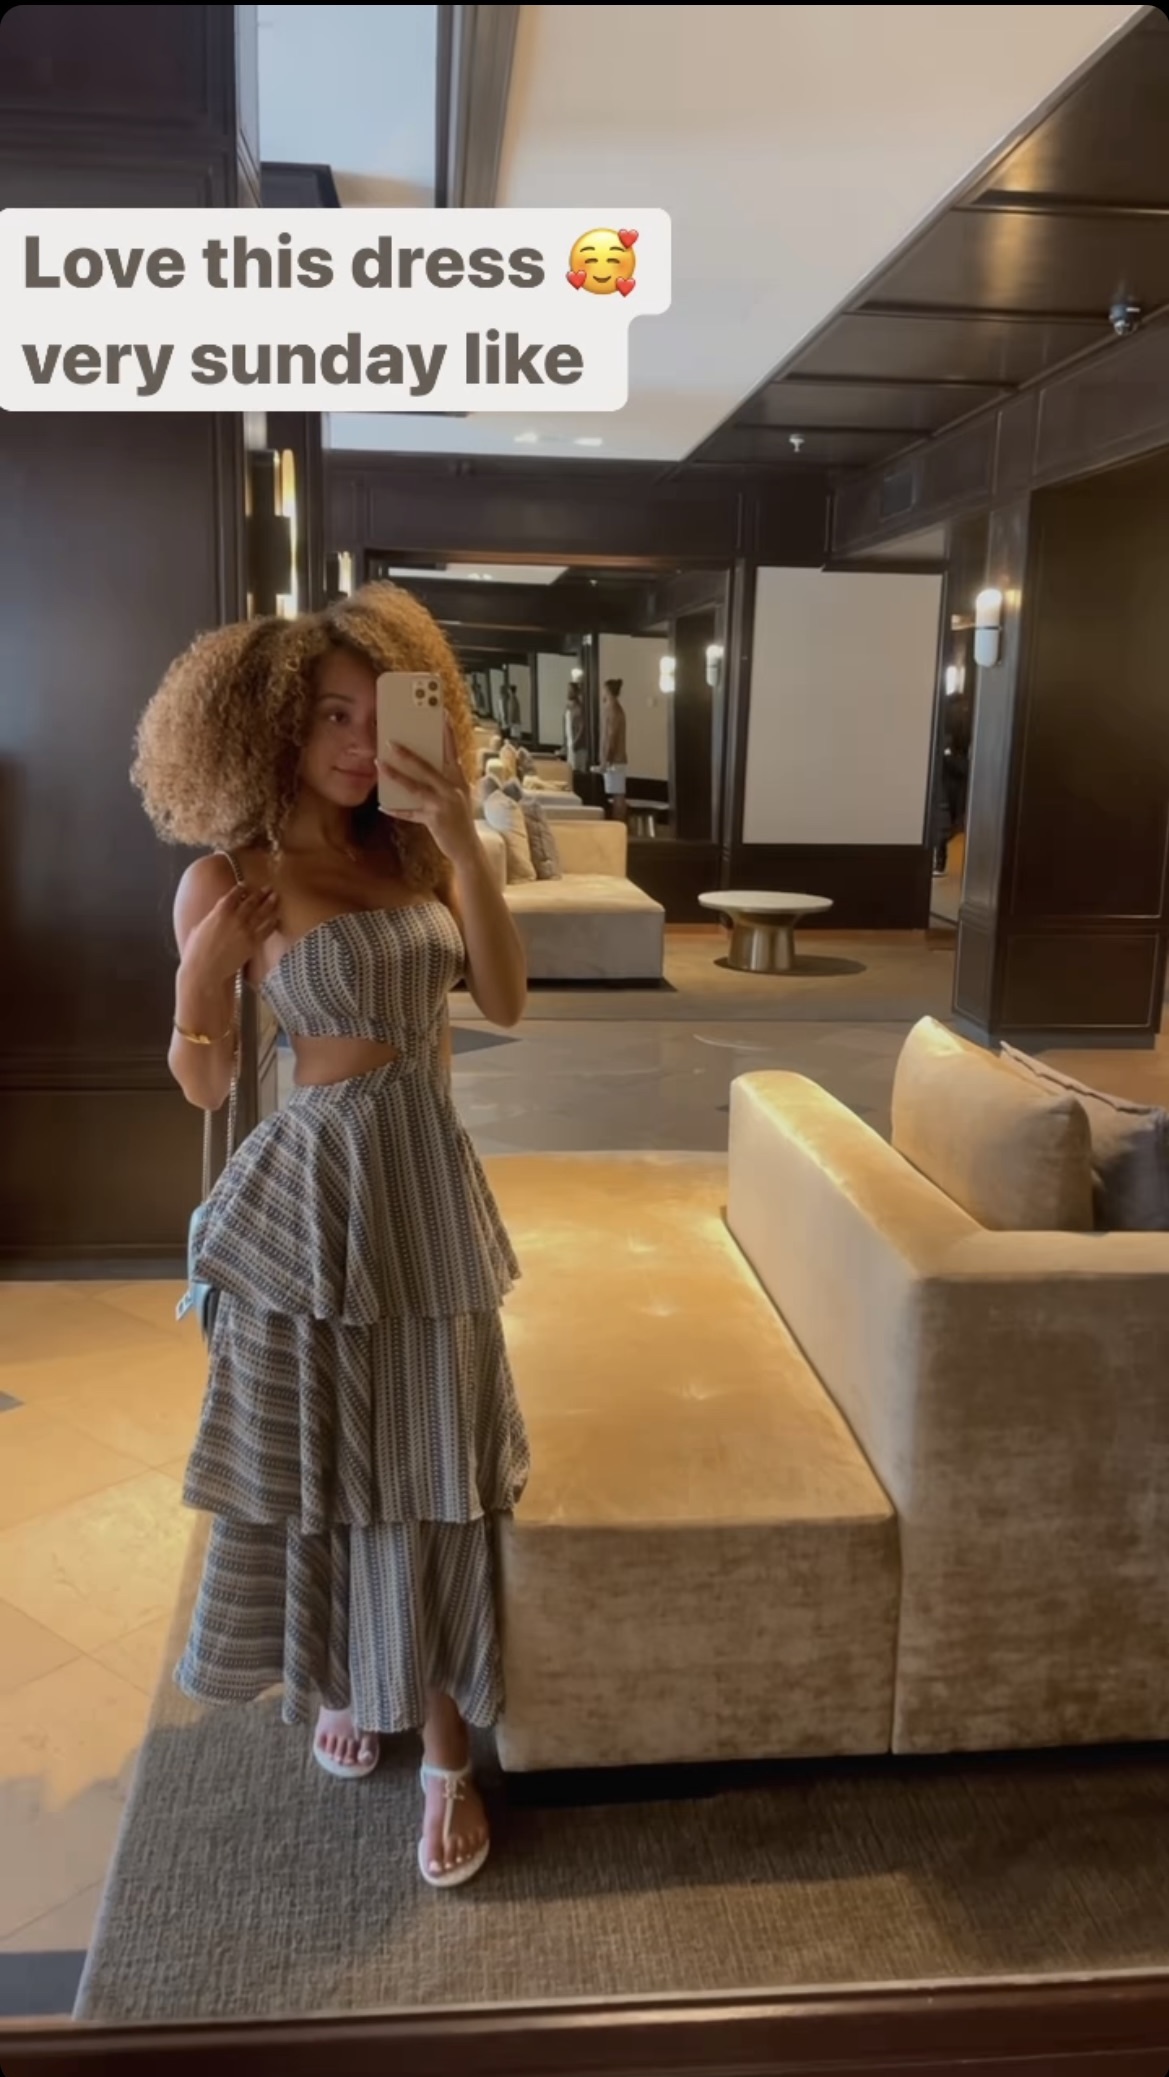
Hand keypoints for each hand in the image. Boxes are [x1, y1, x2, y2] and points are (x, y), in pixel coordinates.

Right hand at [182, 883, 278, 988]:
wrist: (205, 970)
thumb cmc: (196, 952)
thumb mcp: (198, 928)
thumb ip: (209, 919)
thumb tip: (212, 917)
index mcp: (219, 911)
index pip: (233, 895)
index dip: (241, 889)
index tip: (246, 885)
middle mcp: (234, 918)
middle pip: (251, 901)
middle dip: (261, 893)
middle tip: (268, 887)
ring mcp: (245, 930)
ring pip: (261, 913)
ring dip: (270, 903)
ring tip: (276, 896)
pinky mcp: (253, 943)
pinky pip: (266, 930)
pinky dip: (273, 923)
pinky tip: (277, 919)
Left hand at [380, 719, 476, 864]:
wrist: (469, 848)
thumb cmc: (460, 819)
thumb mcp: (457, 796)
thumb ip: (443, 782)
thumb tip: (419, 768)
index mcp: (459, 780)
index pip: (452, 752)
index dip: (447, 733)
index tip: (441, 715)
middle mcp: (452, 789)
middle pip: (427, 767)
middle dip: (408, 755)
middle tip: (391, 742)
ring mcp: (443, 804)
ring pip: (415, 787)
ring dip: (396, 776)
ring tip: (379, 765)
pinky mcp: (434, 820)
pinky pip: (410, 813)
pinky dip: (396, 810)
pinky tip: (383, 806)